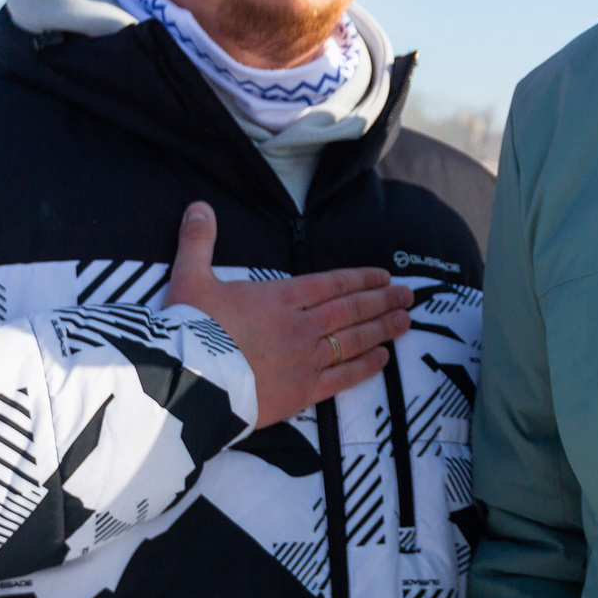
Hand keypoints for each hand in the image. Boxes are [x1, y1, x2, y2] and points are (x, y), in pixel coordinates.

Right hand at [163, 201, 410, 427]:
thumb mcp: (189, 277)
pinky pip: (343, 377)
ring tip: (405, 321)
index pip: (332, 284)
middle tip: (408, 295)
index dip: (361, 279)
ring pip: (354, 340)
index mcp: (280, 297)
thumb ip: (198, 241)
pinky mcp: (302, 392)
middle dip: (383, 300)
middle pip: (352, 310)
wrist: (188, 381)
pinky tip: (383, 360)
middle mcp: (301, 325)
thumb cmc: (190, 329)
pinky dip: (366, 367)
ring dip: (382, 329)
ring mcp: (306, 359)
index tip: (384, 276)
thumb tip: (198, 206)